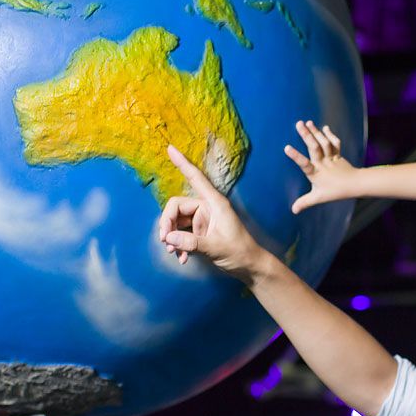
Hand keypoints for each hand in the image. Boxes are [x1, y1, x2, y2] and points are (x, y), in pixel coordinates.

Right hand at [160, 145, 267, 280]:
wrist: (249, 267)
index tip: (170, 148)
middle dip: (167, 224)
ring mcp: (202, 221)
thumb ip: (192, 243)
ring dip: (172, 238)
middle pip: (176, 207)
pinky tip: (182, 258)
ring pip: (176, 222)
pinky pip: (180, 234)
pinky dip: (178, 245)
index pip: (196, 178)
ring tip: (174, 253)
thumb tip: (169, 238)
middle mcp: (206, 208)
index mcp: (215, 203)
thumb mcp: (216, 248)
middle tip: (165, 242)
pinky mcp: (199, 232)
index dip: (183, 163)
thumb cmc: (240, 252)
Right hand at [285, 120, 361, 212]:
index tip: (286, 148)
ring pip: (324, 143)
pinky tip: (325, 127)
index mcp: (316, 173)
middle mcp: (323, 164)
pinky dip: (330, 135)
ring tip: (309, 122)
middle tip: (298, 124)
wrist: (355, 185)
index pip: (304, 164)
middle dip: (306, 135)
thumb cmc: (335, 191)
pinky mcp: (338, 154)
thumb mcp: (318, 198)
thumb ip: (305, 202)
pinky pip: (334, 143)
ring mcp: (331, 158)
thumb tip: (293, 210)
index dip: (295, 156)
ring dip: (316, 132)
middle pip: (314, 148)